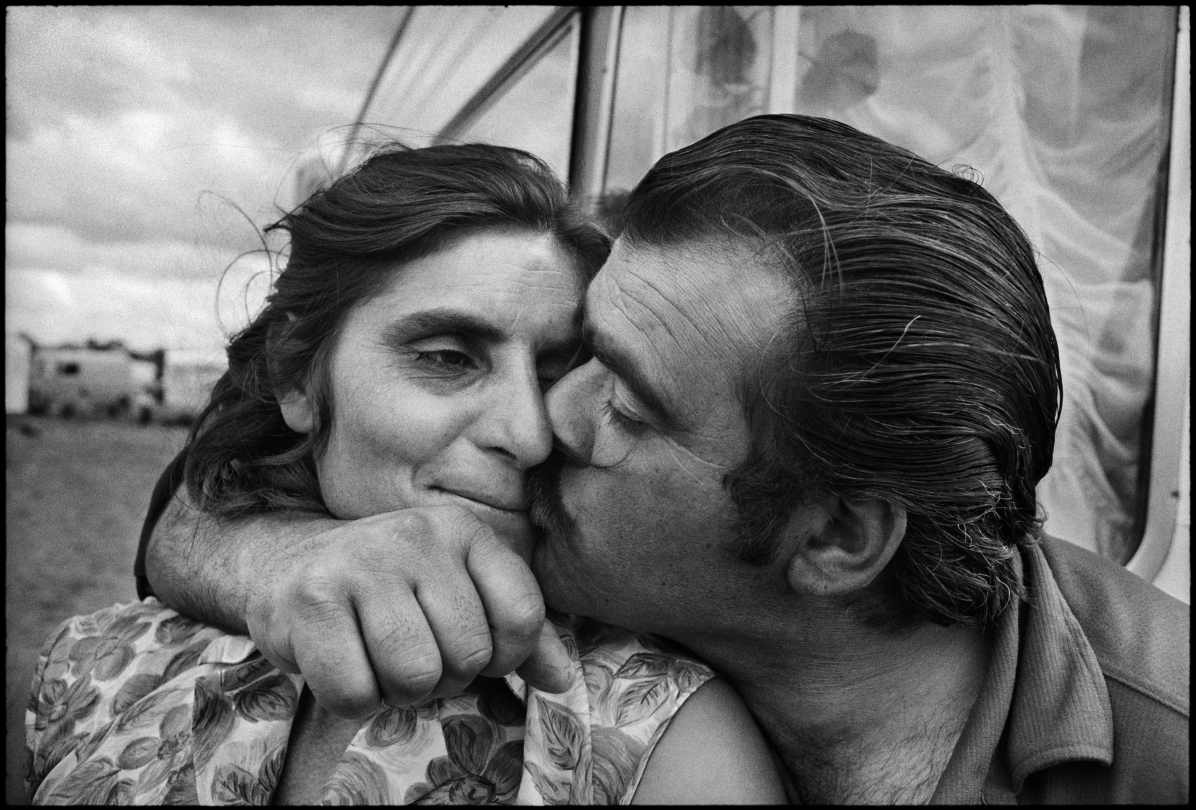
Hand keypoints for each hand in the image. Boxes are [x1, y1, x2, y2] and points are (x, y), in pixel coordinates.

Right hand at [243, 505, 573, 717]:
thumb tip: (562, 680)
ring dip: (397, 692)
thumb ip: (516, 635)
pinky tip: (343, 662)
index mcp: (463, 530)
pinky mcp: (312, 600)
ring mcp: (362, 563)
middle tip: (411, 654)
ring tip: (378, 659)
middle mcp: (417, 535)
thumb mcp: (458, 594)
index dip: (504, 656)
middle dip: (443, 677)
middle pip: (468, 655)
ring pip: (415, 677)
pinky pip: (356, 693)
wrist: (285, 566)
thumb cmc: (389, 591)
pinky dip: (353, 699)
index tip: (472, 650)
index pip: (521, 614)